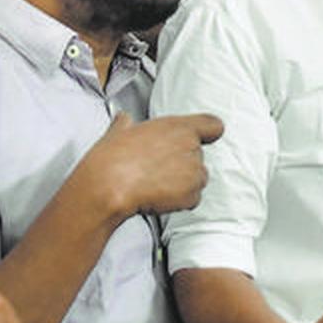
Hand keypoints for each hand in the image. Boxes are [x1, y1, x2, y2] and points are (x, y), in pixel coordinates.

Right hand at [80, 112, 223, 217]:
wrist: (109, 185)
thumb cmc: (112, 159)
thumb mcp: (118, 131)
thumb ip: (127, 124)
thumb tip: (124, 120)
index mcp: (178, 127)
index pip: (213, 125)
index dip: (208, 133)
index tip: (201, 139)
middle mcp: (191, 147)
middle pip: (199, 157)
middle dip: (182, 165)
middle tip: (157, 170)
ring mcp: (194, 171)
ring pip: (197, 179)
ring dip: (183, 184)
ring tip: (155, 185)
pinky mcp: (192, 194)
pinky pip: (192, 199)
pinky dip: (179, 202)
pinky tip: (158, 197)